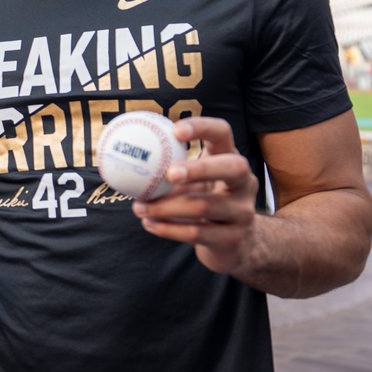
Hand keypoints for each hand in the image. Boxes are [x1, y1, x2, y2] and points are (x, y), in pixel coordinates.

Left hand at [131, 116, 257, 275]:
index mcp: (230, 158)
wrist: (232, 243)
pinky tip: (149, 223)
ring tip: (139, 207)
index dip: (202, 128)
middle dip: (199, 169)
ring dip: (166, 207)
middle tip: (168, 174)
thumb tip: (126, 155)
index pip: (223, 133)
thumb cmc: (202, 199)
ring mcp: (243, 211)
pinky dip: (168, 229)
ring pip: (204, 207)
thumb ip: (169, 167)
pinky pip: (196, 232)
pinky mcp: (233, 238)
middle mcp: (245, 182)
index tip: (175, 131)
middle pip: (232, 168)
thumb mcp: (192, 180)